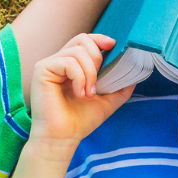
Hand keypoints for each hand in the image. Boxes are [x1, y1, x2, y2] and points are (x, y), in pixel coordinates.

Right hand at [30, 34, 133, 150]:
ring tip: (88, 94)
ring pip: (77, 51)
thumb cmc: (79, 121)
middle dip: (97, 58)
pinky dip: (79, 77)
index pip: (84, 40)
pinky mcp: (42, 70)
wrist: (63, 138)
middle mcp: (58, 62)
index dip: (99, 39)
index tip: (112, 45)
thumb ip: (119, 88)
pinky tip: (79, 93)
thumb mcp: (106, 102)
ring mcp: (49, 65)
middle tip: (97, 83)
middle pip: (82, 39)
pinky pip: (68, 62)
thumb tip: (135, 74)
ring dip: (90, 73)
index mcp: (71, 66)